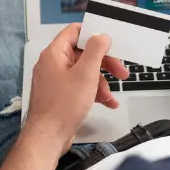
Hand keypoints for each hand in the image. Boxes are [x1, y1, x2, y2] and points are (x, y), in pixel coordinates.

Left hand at [25, 23, 128, 152]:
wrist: (48, 137)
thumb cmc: (62, 107)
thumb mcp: (86, 74)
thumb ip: (95, 51)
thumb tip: (101, 36)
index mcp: (54, 54)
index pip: (74, 32)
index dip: (93, 34)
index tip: (109, 42)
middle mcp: (53, 64)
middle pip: (83, 54)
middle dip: (104, 63)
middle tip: (121, 71)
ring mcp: (56, 81)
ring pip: (84, 72)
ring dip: (101, 82)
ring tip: (110, 96)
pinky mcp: (60, 95)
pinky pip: (79, 87)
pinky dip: (93, 92)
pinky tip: (107, 103)